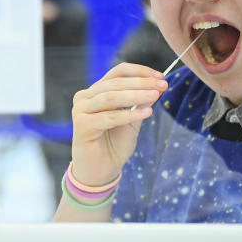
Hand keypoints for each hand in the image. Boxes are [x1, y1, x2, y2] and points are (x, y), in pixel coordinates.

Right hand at [70, 63, 167, 185]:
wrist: (101, 170)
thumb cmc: (114, 144)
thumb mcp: (133, 120)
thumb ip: (140, 103)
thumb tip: (156, 86)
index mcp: (96, 92)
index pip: (117, 72)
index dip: (139, 71)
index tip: (160, 76)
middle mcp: (85, 97)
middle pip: (115, 83)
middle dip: (141, 83)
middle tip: (161, 85)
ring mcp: (80, 110)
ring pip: (111, 98)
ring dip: (136, 95)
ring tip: (155, 96)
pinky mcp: (82, 126)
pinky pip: (109, 117)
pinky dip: (129, 114)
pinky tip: (146, 114)